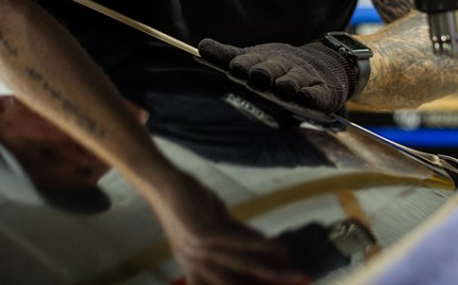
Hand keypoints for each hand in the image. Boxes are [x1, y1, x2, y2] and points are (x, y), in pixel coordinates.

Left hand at [150, 172, 309, 284]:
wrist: (163, 183)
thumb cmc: (190, 202)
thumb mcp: (216, 223)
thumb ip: (238, 236)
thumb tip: (268, 246)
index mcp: (194, 267)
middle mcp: (194, 264)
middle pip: (234, 284)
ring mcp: (196, 250)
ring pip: (241, 265)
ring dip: (271, 270)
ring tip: (294, 273)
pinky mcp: (200, 233)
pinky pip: (236, 241)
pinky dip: (259, 244)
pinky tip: (276, 246)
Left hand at [197, 39, 356, 112]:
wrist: (323, 66)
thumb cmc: (279, 65)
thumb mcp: (254, 58)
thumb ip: (227, 55)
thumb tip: (200, 46)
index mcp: (266, 59)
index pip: (253, 60)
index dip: (246, 62)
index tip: (236, 66)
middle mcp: (285, 67)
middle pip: (274, 68)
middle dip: (266, 71)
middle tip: (257, 75)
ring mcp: (304, 79)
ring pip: (295, 80)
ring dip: (289, 83)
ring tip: (283, 87)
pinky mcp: (322, 92)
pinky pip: (317, 94)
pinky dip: (312, 95)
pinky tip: (306, 97)